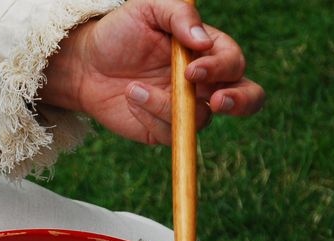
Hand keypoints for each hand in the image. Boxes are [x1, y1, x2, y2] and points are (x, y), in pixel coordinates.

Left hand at [41, 0, 264, 144]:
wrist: (86, 64)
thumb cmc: (120, 32)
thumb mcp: (148, 9)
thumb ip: (178, 16)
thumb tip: (203, 41)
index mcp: (208, 50)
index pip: (233, 63)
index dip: (220, 69)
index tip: (192, 71)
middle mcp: (205, 82)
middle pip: (248, 98)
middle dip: (241, 101)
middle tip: (218, 102)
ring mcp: (187, 108)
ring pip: (200, 120)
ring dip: (166, 106)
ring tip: (132, 88)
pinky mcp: (164, 130)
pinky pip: (171, 134)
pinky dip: (150, 117)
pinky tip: (130, 97)